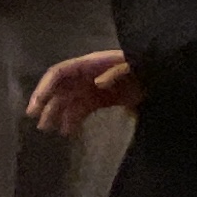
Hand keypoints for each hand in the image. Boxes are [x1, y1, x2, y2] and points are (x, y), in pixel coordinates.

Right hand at [29, 49, 146, 133]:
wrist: (159, 75)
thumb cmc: (143, 67)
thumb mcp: (132, 67)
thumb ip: (115, 73)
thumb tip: (96, 84)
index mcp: (88, 64)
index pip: (59, 73)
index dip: (45, 87)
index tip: (36, 105)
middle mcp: (84, 76)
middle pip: (59, 89)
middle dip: (46, 105)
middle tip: (37, 122)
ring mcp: (91, 88)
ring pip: (67, 101)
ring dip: (56, 115)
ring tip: (49, 130)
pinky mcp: (99, 100)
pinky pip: (80, 110)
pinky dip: (72, 120)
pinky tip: (68, 132)